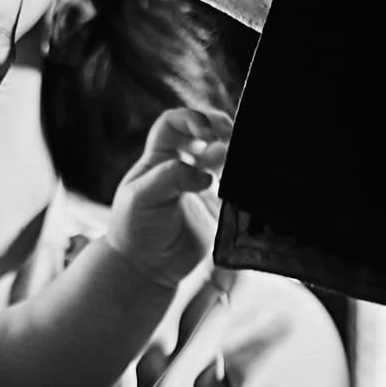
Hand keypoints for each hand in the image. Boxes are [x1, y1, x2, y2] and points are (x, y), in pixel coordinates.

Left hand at [106, 108, 229, 289]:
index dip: (190, 118)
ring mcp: (203, 186)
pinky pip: (237, 187)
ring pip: (225, 156)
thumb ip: (169, 179)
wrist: (147, 267)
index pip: (174, 123)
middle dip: (220, 126)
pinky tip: (250, 181)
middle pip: (205, 132)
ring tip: (245, 155)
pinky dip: (246, 181)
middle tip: (233, 132)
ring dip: (236, 151)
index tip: (206, 130)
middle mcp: (183, 166)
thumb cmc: (135, 228)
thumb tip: (204, 175)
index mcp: (159, 158)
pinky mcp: (219, 207)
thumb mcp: (141, 198)